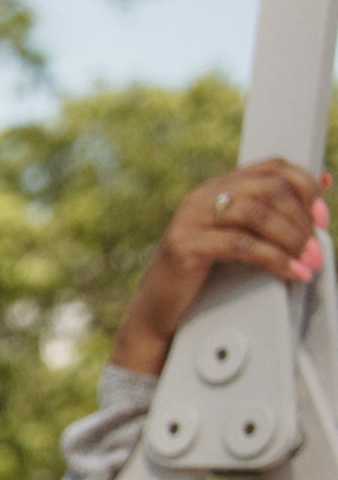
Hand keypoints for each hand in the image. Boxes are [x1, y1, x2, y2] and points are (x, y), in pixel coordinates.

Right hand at [112, 159, 329, 376]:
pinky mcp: (184, 245)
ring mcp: (189, 219)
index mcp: (217, 188)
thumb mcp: (243, 237)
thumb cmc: (204, 278)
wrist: (159, 312)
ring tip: (308, 262)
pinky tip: (290, 273)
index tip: (321, 218)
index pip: (272, 167)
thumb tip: (325, 181)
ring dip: (292, 239)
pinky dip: (274, 260)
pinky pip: (241, 245)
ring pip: (257, 214)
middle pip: (269, 187)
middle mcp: (201, 197)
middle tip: (315, 247)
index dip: (306, 187)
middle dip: (301, 218)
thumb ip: (276, 212)